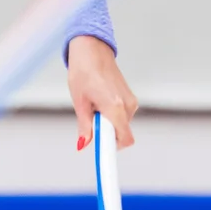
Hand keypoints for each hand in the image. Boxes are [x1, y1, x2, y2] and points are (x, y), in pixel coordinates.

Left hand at [67, 35, 137, 150]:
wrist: (92, 49)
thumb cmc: (84, 71)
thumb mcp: (79, 101)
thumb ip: (85, 126)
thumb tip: (84, 144)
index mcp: (115, 107)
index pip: (124, 140)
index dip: (113, 152)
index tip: (104, 160)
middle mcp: (128, 106)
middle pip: (121, 135)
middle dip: (106, 134)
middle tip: (90, 119)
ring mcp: (131, 102)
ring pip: (121, 125)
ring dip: (107, 123)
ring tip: (93, 104)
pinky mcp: (130, 98)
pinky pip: (121, 116)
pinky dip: (111, 115)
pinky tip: (99, 100)